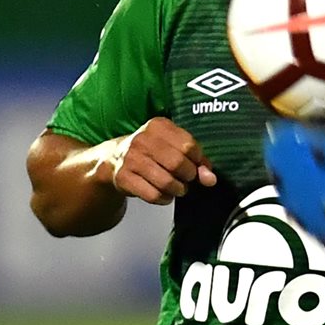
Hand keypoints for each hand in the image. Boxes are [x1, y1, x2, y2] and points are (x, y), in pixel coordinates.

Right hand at [98, 117, 216, 204]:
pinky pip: (152, 195)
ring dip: (178, 190)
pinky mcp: (123, 177)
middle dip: (188, 176)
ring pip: (166, 182)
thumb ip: (196, 159)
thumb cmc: (151, 151)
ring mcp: (131, 159)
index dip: (198, 161)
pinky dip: (164, 199)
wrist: (114, 158)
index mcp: (159, 126)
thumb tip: (210, 178)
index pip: (189, 146)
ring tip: (177, 188)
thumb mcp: (174, 146)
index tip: (197, 166)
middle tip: (187, 179)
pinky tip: (164, 195)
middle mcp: (143, 140)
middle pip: (178, 164)